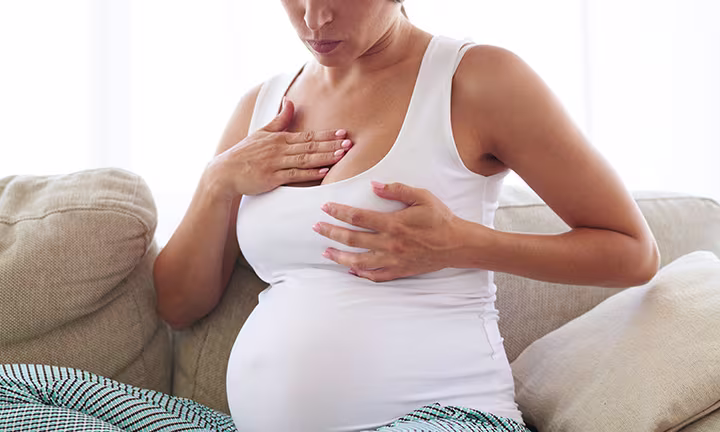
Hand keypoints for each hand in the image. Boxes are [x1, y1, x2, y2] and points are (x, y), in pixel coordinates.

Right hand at [206, 98, 352, 198]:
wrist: (225, 172)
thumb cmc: (245, 153)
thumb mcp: (261, 132)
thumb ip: (279, 119)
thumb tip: (290, 101)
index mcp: (279, 138)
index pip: (307, 135)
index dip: (326, 135)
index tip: (342, 133)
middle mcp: (279, 149)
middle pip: (309, 146)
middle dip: (331, 145)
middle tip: (349, 143)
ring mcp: (276, 164)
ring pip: (305, 159)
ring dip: (324, 157)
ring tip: (341, 155)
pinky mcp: (271, 178)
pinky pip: (294, 175)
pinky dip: (309, 173)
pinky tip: (323, 172)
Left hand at [313, 182, 464, 281]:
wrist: (457, 244)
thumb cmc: (440, 219)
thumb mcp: (422, 197)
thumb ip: (397, 190)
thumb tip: (374, 185)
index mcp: (393, 224)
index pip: (358, 217)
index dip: (339, 211)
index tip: (326, 207)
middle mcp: (390, 244)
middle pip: (353, 239)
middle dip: (331, 233)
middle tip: (316, 228)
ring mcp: (393, 260)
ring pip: (359, 261)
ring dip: (340, 256)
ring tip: (325, 252)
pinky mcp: (399, 271)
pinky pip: (375, 276)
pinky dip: (361, 274)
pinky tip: (350, 270)